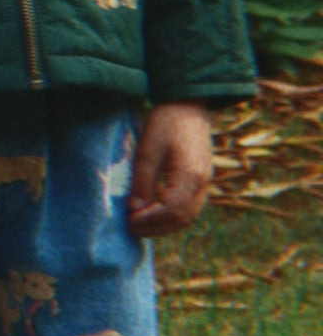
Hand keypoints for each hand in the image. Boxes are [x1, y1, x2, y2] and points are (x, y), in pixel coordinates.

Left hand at [128, 101, 213, 236]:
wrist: (188, 106)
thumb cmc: (165, 123)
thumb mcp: (147, 149)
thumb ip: (143, 181)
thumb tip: (135, 210)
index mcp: (190, 174)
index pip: (172, 210)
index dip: (150, 221)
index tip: (129, 222)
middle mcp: (202, 183)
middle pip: (183, 218)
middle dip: (156, 228)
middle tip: (131, 228)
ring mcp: (205, 183)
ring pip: (189, 216)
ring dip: (165, 225)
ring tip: (141, 225)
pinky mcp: (202, 181)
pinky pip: (190, 207)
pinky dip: (173, 216)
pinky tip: (154, 214)